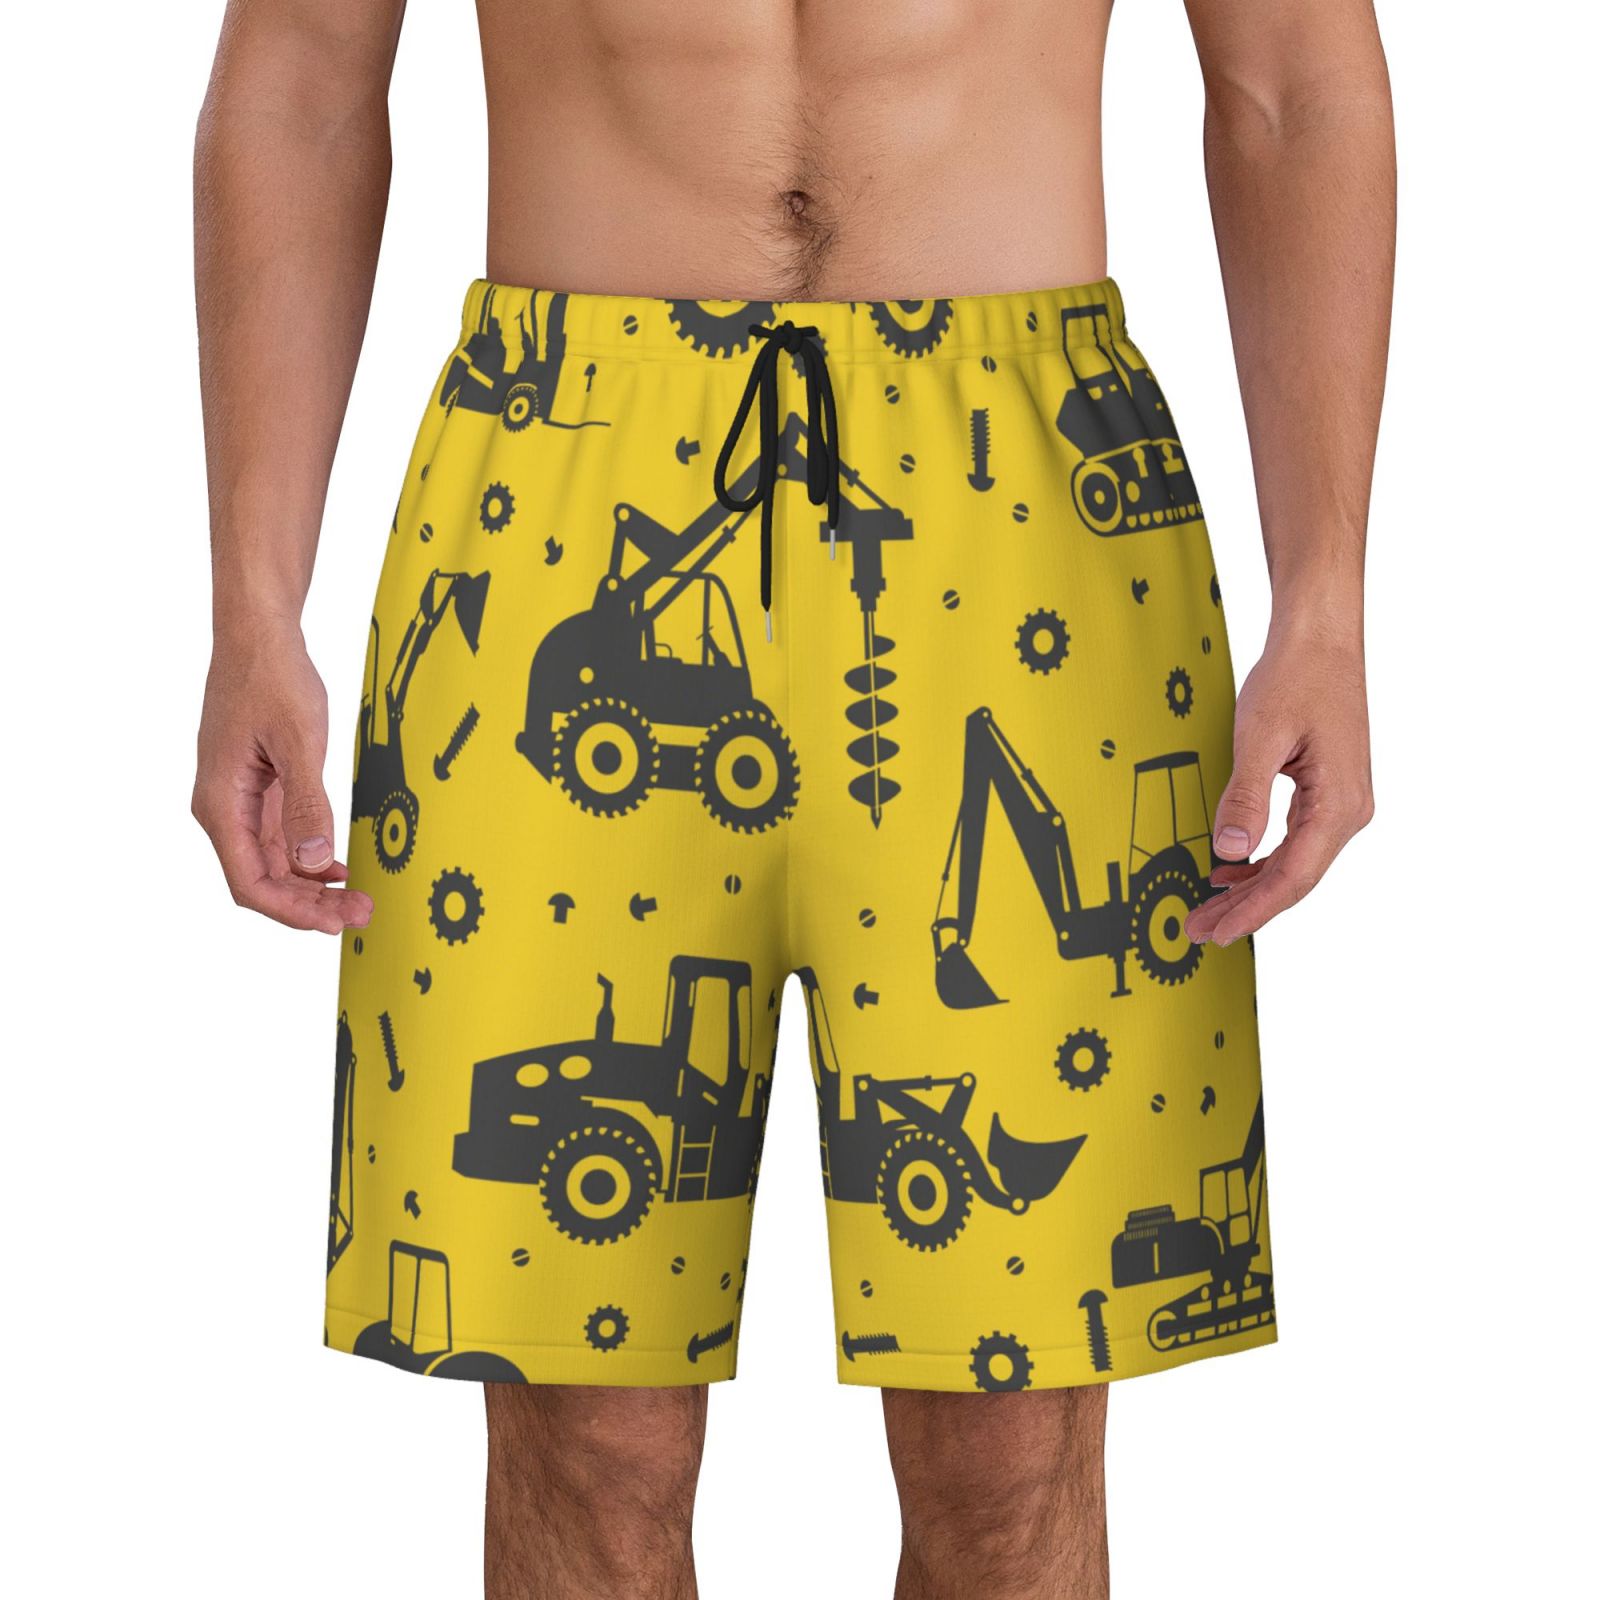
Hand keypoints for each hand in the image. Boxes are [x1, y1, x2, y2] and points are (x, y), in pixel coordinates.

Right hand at [192, 624, 371, 933]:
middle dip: (310, 905)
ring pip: (274, 863)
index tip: (333, 923)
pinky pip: (281, 839)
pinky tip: (338, 867)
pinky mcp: (258, 789)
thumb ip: (307, 804)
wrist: (258, 634)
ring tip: (357, 897)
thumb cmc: (271, 677)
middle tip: (360, 914)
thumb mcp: (299, 741)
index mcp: (221, 804)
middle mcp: (224, 809)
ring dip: (312, 886)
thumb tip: (311, 864)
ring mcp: (241, 801)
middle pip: (263, 880)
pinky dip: (309, 857)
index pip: (250, 882)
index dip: (292, 912)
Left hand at [1187, 619, 1372, 946]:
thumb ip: (1246, 797)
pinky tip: (1231, 869)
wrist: (1322, 636)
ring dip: (1251, 888)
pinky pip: (1296, 840)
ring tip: (1208, 906)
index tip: (1218, 931)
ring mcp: (1341, 802)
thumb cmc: (1297, 676)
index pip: (1293, 878)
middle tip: (1200, 930)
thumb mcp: (1260, 736)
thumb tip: (1230, 852)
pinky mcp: (1328, 792)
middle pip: (1294, 879)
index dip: (1253, 910)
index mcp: (1339, 804)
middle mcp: (1349, 811)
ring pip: (1294, 863)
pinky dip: (1262, 860)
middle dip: (1245, 908)